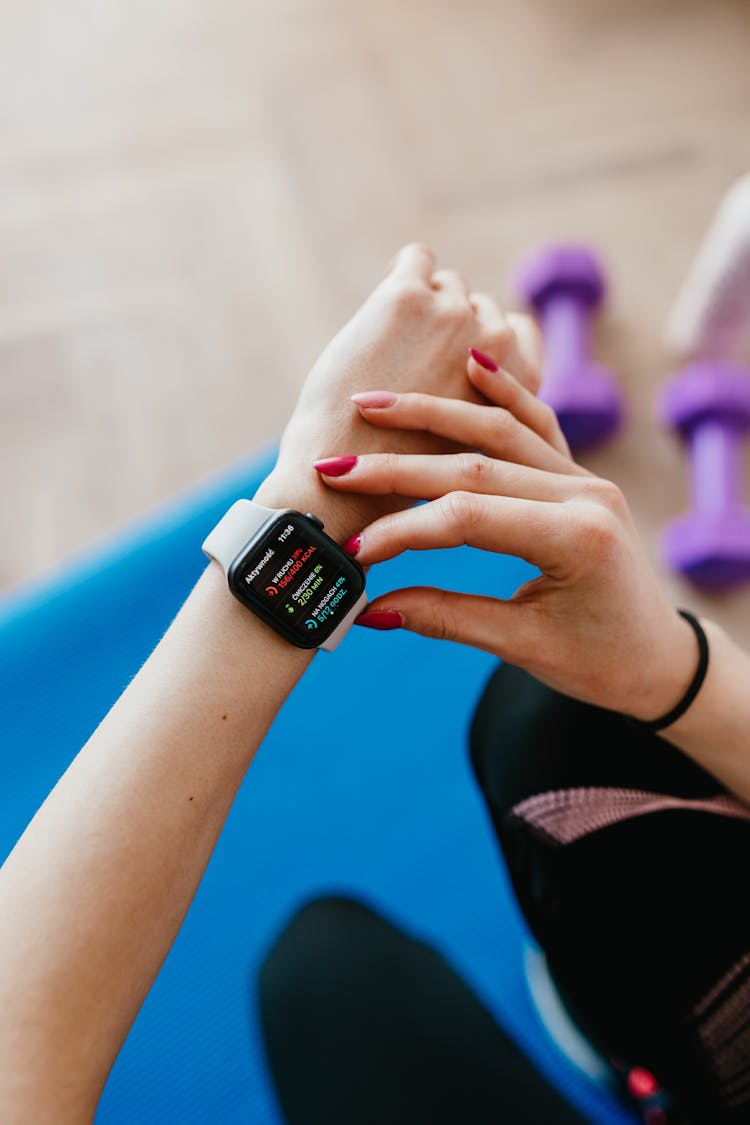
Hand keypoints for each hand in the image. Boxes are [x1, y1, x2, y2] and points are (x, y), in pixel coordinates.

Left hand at [256, 244, 540, 540]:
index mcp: (522, 389)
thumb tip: (468, 383)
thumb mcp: (469, 460)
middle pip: (481, 306)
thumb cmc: (395, 490)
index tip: (455, 361)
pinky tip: (378, 308)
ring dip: (422, 302)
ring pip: (448, 283)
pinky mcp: (408, 299)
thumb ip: (479, 418)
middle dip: (449, 325)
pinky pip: (417, 258)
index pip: (520, 333)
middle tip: (410, 355)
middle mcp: (496, 346)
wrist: (345, 493)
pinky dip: (401, 271)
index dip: (484, 342)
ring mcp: (454, 317)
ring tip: (389, 337)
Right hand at [313, 353, 696, 720]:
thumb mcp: (523, 646)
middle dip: (396, 466)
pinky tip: (472, 361)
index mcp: (576, 538)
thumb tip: (371, 610)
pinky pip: (537, 425)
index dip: (403, 530)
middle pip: (473, 465)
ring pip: (498, 432)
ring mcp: (585, 479)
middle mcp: (584, 495)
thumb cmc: (601, 663)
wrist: (660, 658)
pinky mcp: (579, 477)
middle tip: (332, 469)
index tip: (354, 551)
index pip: (467, 517)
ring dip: (432, 414)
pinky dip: (503, 394)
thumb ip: (447, 619)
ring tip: (371, 403)